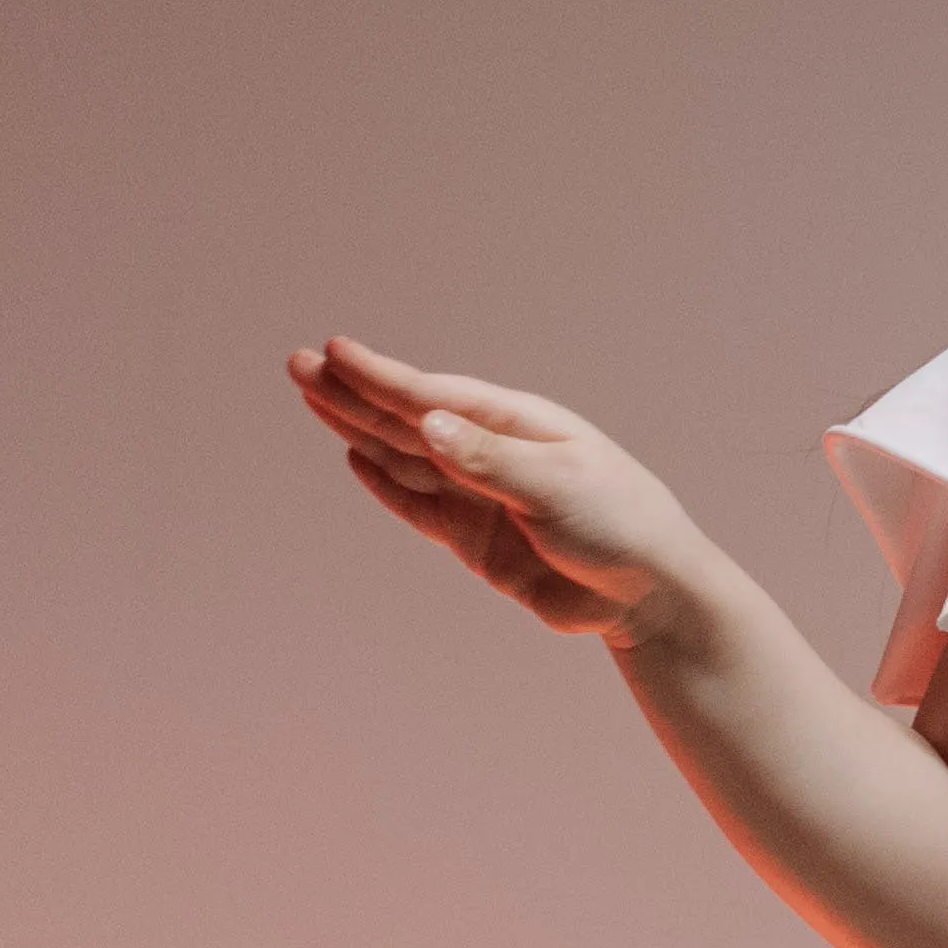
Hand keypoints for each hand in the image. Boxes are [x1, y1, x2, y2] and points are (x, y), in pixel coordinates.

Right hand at [288, 336, 719, 643]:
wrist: (648, 595)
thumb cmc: (621, 524)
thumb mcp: (558, 488)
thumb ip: (489, 462)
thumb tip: (427, 425)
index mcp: (519, 424)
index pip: (435, 397)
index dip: (382, 378)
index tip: (334, 352)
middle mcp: (494, 452)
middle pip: (409, 419)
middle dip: (353, 395)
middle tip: (298, 365)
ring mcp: (482, 496)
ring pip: (405, 458)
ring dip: (358, 431)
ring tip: (314, 399)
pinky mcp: (476, 539)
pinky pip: (420, 505)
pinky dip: (387, 484)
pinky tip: (355, 458)